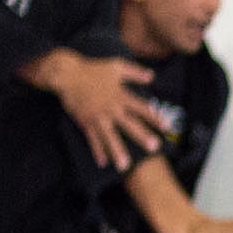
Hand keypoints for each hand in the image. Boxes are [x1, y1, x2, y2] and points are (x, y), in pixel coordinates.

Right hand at [29, 49, 164, 169]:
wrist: (66, 74)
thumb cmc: (93, 69)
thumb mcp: (116, 66)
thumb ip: (135, 72)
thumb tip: (152, 76)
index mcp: (120, 95)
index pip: (141, 107)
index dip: (154, 116)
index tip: (167, 126)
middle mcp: (110, 108)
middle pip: (129, 124)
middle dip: (142, 136)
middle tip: (154, 147)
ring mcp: (97, 117)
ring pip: (109, 136)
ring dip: (117, 151)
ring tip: (125, 166)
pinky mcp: (85, 121)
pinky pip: (92, 138)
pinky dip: (97, 150)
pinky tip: (103, 163)